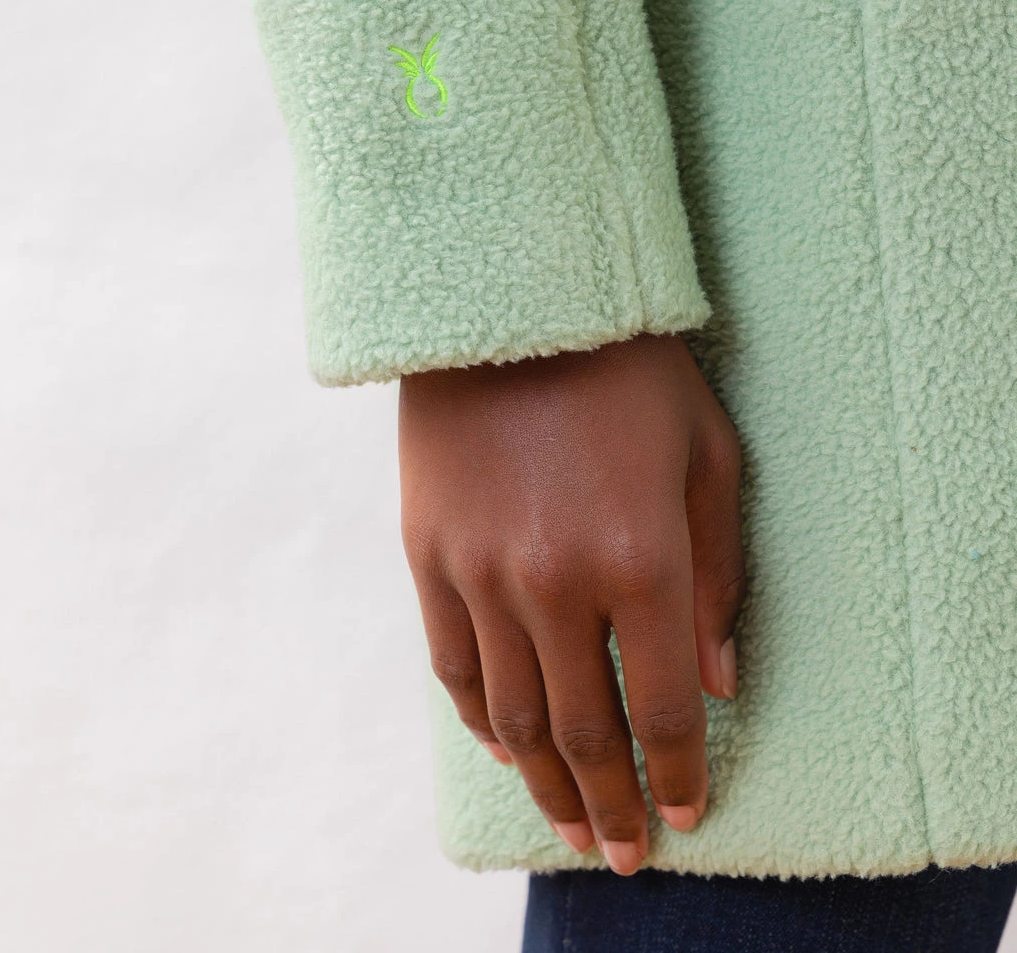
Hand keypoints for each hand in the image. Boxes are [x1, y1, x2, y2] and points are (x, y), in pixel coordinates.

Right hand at [398, 333, 744, 875]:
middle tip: (624, 852)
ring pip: (513, 714)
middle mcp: (555, 580)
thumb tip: (718, 681)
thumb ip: (717, 575)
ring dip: (545, 781)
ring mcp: (480, 569)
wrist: (511, 294)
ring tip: (568, 823)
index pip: (662, 709)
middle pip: (585, 731)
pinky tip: (504, 744)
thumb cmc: (631, 367)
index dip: (676, 776)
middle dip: (610, 804)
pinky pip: (450, 663)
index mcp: (640, 557)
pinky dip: (478, 718)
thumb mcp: (707, 454)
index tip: (685, 814)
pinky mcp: (427, 550)